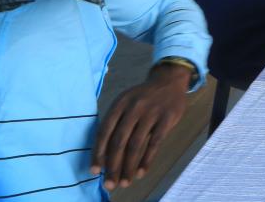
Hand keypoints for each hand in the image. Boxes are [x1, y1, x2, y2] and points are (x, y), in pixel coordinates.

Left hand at [90, 63, 190, 190]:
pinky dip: (147, 160)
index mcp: (119, 104)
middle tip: (110, 183)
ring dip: (129, 166)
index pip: (104, 132)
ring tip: (125, 182)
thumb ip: (116, 122)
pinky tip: (141, 172)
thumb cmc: (143, 97)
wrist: (169, 81)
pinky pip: (155, 143)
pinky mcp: (167, 118)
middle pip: (119, 141)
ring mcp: (151, 112)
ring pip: (136, 145)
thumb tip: (104, 155)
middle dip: (113, 165)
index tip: (95, 171)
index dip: (98, 153)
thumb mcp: (126, 102)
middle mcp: (134, 108)